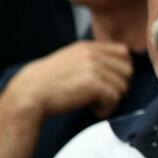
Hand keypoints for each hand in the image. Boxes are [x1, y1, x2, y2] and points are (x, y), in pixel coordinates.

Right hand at [4, 41, 132, 119]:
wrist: (29, 93)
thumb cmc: (48, 82)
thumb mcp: (70, 60)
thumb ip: (91, 59)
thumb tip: (116, 67)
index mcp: (88, 47)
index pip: (123, 52)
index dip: (122, 69)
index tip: (112, 82)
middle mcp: (93, 54)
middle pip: (128, 70)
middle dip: (120, 86)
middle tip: (104, 96)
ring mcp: (94, 68)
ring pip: (122, 86)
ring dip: (112, 100)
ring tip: (95, 104)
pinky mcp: (93, 84)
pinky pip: (115, 98)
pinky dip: (107, 109)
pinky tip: (94, 110)